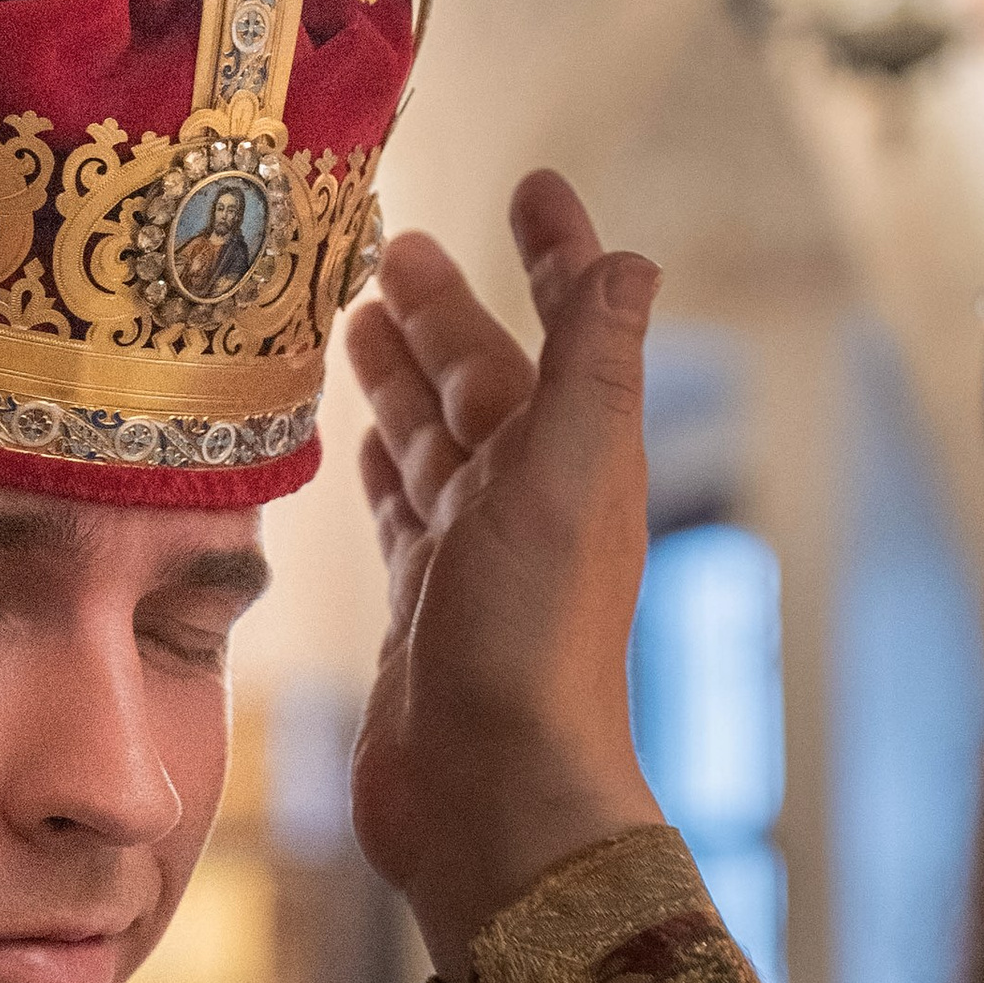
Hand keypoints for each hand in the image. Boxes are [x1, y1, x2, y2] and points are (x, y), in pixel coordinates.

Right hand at [347, 171, 662, 978]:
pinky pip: (397, 511)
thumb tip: (632, 258)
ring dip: (401, 378)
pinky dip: (377, 466)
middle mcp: (530, 496)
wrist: (495, 796)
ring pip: (431, 439)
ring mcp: (473, 555)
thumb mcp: (574, 469)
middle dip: (444, 308)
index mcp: (578, 452)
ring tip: (351, 321)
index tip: (532, 186)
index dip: (551, 253)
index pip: (564, 323)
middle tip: (389, 242)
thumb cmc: (535, 635)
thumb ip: (598, 360)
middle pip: (480, 376)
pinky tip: (355, 445)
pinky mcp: (422, 610)